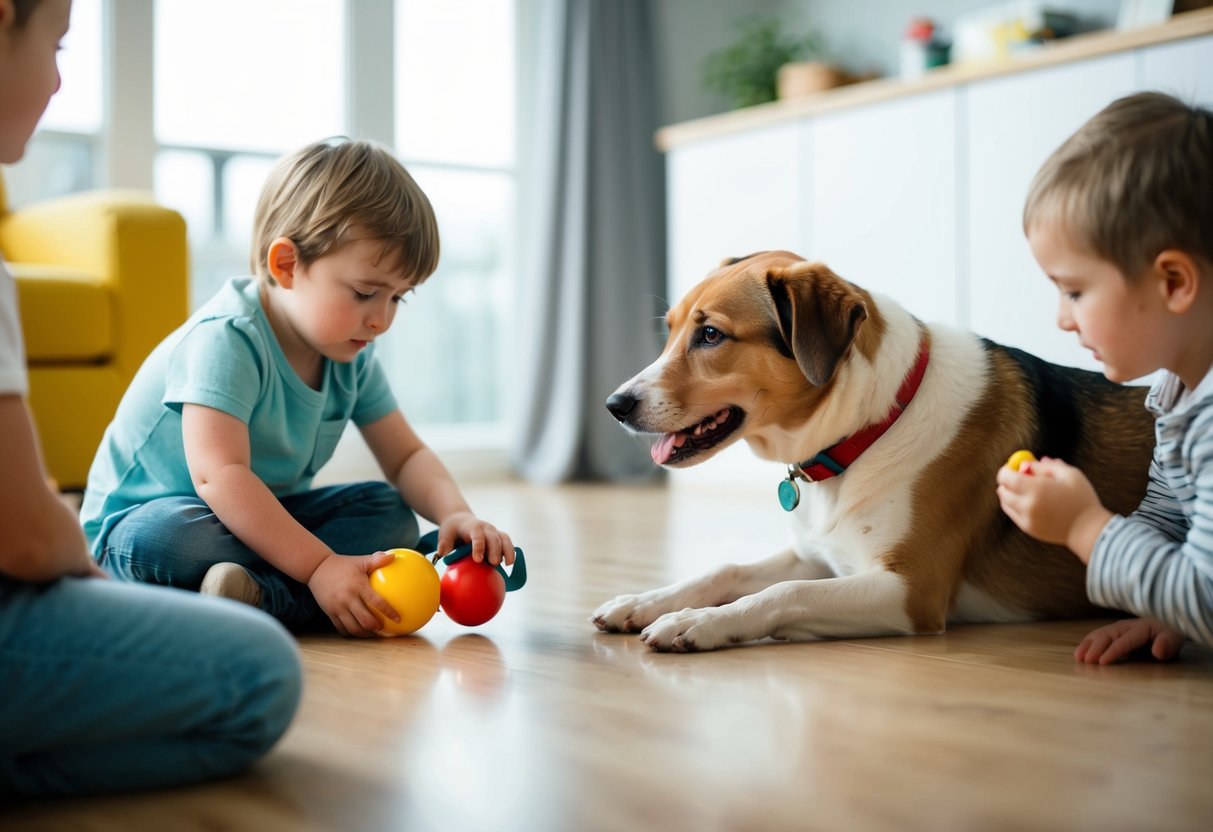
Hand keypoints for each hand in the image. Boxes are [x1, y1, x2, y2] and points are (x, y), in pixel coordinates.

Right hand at [307, 551, 400, 636]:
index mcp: (358, 586)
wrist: (317, 568)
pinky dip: (351, 632)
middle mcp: (347, 598)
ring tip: (373, 633)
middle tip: (384, 629)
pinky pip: (341, 628)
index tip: (398, 619)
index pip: (376, 601)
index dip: (388, 612)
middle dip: (376, 628)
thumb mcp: (360, 561)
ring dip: (365, 633)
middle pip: (365, 620)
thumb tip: (394, 556)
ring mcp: (337, 607)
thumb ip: (377, 560)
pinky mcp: (330, 612)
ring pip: (353, 628)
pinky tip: (359, 632)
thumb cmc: (343, 564)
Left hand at [434, 512, 515, 566]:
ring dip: (507, 550)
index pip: (477, 535)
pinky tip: (509, 563)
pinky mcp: (499, 538)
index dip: (478, 546)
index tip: (478, 559)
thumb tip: (442, 554)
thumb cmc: (452, 530)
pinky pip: (508, 543)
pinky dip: (511, 552)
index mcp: (472, 527)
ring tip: (508, 564)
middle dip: (495, 550)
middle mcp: (486, 528)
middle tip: (494, 563)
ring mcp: (494, 532)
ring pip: (504, 539)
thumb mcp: (445, 534)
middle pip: (493, 537)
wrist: (461, 520)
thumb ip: (444, 544)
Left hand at [995, 456, 1111, 562]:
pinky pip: (1013, 514)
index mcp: (1036, 489)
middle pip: (1002, 490)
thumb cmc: (1082, 499)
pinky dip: (1016, 506)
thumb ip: (1048, 466)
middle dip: (1007, 482)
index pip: (1006, 477)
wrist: (1088, 529)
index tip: (1013, 467)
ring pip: (1006, 503)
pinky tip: (1030, 502)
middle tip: (1018, 477)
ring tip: (1027, 490)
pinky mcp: (1028, 529)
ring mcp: (1026, 519)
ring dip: (1010, 494)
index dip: (1006, 470)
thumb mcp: (1070, 475)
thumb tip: (1028, 462)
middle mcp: (1027, 505)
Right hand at [1075, 618, 1184, 664]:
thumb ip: (1168, 644)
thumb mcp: (1176, 638)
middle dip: (1094, 648)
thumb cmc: (1171, 633)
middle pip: (1106, 636)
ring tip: (1078, 657)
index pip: (1123, 642)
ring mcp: (1118, 627)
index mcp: (1140, 629)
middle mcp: (1125, 626)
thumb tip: (1158, 651)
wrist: (1166, 622)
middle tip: (1085, 661)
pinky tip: (1082, 651)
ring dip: (1087, 645)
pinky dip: (1088, 643)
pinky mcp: (1114, 631)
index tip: (1101, 662)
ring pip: (1099, 634)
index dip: (1112, 652)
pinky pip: (1099, 635)